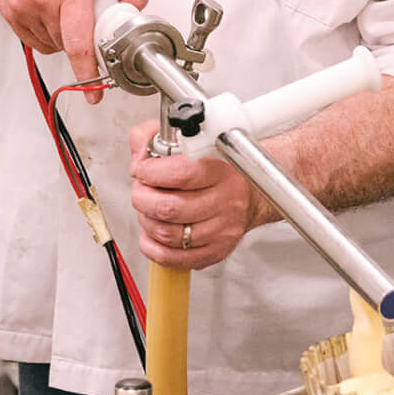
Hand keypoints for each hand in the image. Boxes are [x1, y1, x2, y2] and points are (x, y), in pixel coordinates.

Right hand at [0, 0, 148, 100]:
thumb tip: (136, 15)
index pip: (79, 41)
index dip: (89, 70)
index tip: (95, 93)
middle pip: (69, 44)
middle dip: (85, 37)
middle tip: (90, 13)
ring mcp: (23, 6)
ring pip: (52, 44)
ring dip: (66, 35)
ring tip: (70, 2)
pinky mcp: (10, 12)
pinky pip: (35, 39)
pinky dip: (50, 32)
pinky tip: (54, 8)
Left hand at [128, 121, 265, 269]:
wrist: (255, 193)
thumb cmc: (222, 168)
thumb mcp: (194, 142)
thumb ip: (158, 136)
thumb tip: (138, 149)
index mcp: (223, 170)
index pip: (181, 173)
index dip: (151, 172)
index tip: (142, 169)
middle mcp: (226, 201)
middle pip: (170, 208)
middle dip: (143, 198)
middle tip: (141, 190)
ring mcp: (222, 230)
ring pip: (168, 234)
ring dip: (146, 221)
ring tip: (150, 209)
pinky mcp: (215, 251)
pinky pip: (172, 258)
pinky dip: (152, 247)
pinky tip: (153, 233)